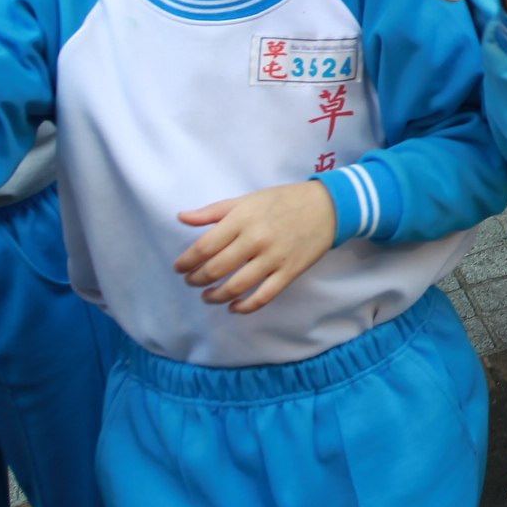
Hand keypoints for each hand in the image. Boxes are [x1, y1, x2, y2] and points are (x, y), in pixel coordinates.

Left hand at [175, 180, 336, 312]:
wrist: (327, 206)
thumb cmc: (283, 200)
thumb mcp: (247, 199)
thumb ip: (213, 211)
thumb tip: (181, 217)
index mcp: (242, 219)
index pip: (204, 247)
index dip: (186, 261)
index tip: (179, 267)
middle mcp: (255, 239)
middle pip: (216, 269)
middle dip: (197, 279)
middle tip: (191, 281)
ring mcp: (273, 258)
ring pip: (236, 286)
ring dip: (215, 296)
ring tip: (207, 296)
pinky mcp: (289, 272)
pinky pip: (263, 296)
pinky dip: (244, 307)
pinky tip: (233, 307)